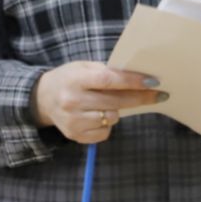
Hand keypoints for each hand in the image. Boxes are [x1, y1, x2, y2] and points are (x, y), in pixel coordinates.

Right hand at [31, 61, 165, 143]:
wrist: (43, 98)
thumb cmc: (70, 78)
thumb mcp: (84, 67)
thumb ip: (107, 71)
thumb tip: (139, 77)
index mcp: (76, 79)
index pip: (109, 80)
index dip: (133, 81)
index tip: (153, 81)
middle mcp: (72, 101)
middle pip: (115, 102)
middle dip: (139, 98)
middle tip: (158, 94)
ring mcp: (73, 120)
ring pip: (111, 118)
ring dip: (118, 111)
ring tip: (111, 103)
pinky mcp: (74, 135)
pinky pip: (104, 133)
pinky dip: (108, 125)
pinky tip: (100, 115)